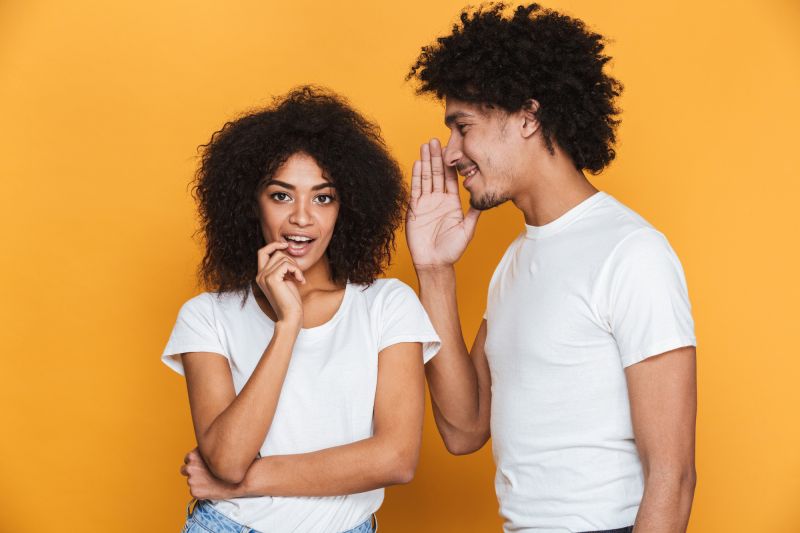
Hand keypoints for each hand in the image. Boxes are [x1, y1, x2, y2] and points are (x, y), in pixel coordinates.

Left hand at [181, 448, 239, 499]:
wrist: (238, 480)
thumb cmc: (230, 464)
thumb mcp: (217, 450)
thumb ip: (206, 451)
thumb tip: (204, 448)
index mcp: (193, 456)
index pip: (188, 459)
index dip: (196, 462)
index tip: (203, 464)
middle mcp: (190, 468)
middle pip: (185, 470)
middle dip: (193, 471)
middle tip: (205, 473)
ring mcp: (191, 480)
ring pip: (191, 481)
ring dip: (198, 481)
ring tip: (211, 481)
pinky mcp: (195, 492)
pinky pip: (195, 491)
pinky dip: (201, 491)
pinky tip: (211, 488)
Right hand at [255, 242, 304, 326]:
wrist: (290, 316)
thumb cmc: (290, 300)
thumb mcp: (285, 280)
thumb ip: (282, 267)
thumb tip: (285, 250)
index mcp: (261, 275)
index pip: (262, 252)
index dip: (273, 245)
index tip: (285, 245)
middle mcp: (260, 275)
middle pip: (275, 252)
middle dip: (290, 258)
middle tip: (297, 271)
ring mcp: (264, 277)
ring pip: (282, 257)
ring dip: (295, 266)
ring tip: (299, 278)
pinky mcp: (271, 279)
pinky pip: (286, 264)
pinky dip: (297, 270)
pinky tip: (300, 280)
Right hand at [406, 139, 479, 268]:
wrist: (434, 263)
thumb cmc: (452, 250)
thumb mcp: (467, 230)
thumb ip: (474, 213)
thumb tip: (484, 198)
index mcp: (452, 203)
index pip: (451, 179)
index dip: (451, 164)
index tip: (452, 148)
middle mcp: (439, 200)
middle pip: (437, 174)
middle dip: (437, 157)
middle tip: (436, 140)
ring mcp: (426, 203)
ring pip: (426, 178)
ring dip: (426, 162)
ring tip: (425, 145)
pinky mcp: (415, 209)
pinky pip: (416, 189)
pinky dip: (417, 176)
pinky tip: (418, 164)